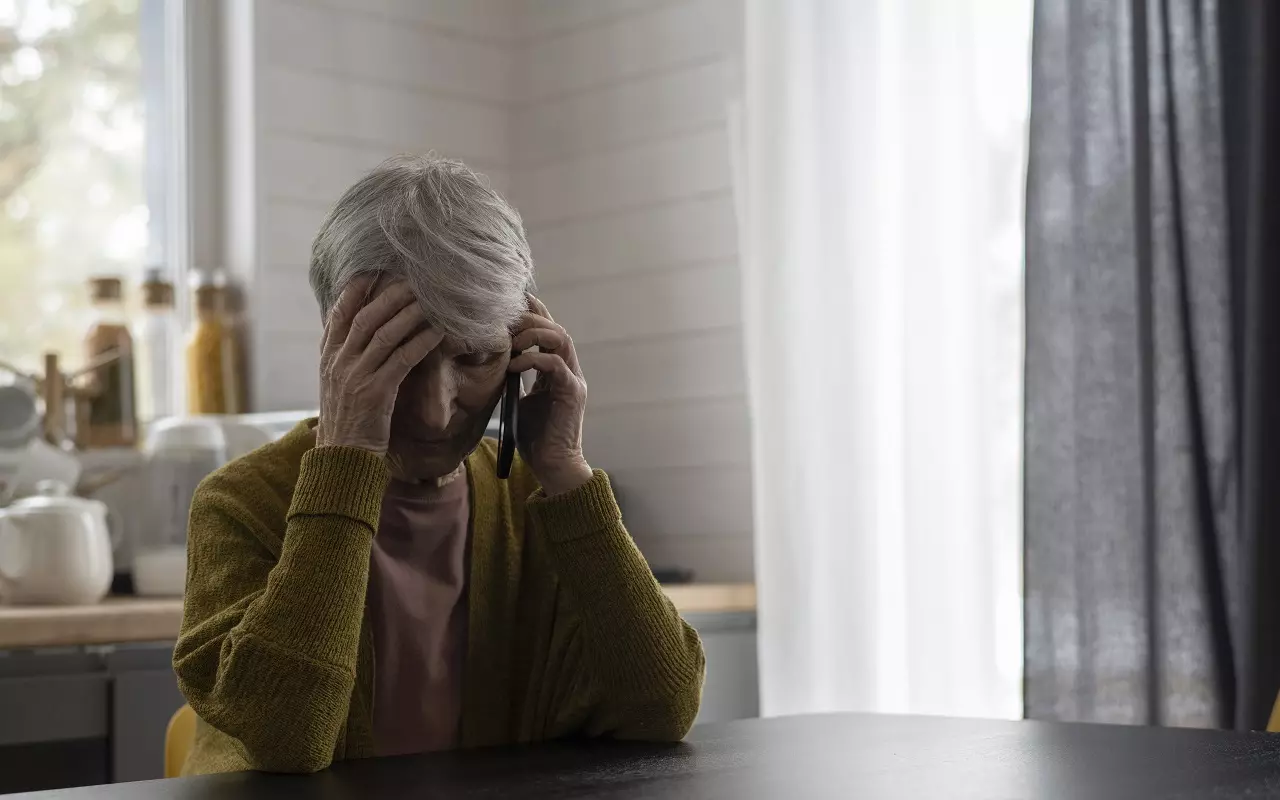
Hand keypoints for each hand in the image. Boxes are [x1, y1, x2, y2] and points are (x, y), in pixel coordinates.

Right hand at [317, 277, 443, 454]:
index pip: (339, 314)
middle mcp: (338, 363)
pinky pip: (402, 359)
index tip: (374, 270)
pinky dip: (421, 342)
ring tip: (431, 300)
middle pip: (365, 317)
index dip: (356, 290)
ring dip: (410, 314)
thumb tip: (363, 332)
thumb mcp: (338, 385)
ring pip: (384, 334)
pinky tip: (438, 332)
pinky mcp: (375, 393)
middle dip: (390, 295)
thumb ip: (347, 358)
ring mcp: (355, 377)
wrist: (342, 459)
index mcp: (328, 358)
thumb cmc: (348, 422)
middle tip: (414, 279)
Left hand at [510, 295, 591, 494]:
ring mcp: (573, 379)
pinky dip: (533, 359)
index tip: (508, 303)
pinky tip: (513, 365)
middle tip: (504, 320)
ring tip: (511, 341)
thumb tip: (495, 361)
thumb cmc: (535, 437)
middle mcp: (569, 369)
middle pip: (555, 327)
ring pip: (561, 338)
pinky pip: (555, 363)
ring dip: (533, 334)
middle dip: (530, 318)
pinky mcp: (572, 392)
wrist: (552, 466)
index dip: (532, 313)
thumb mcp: (518, 400)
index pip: (549, 330)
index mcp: (558, 369)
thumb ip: (514, 380)